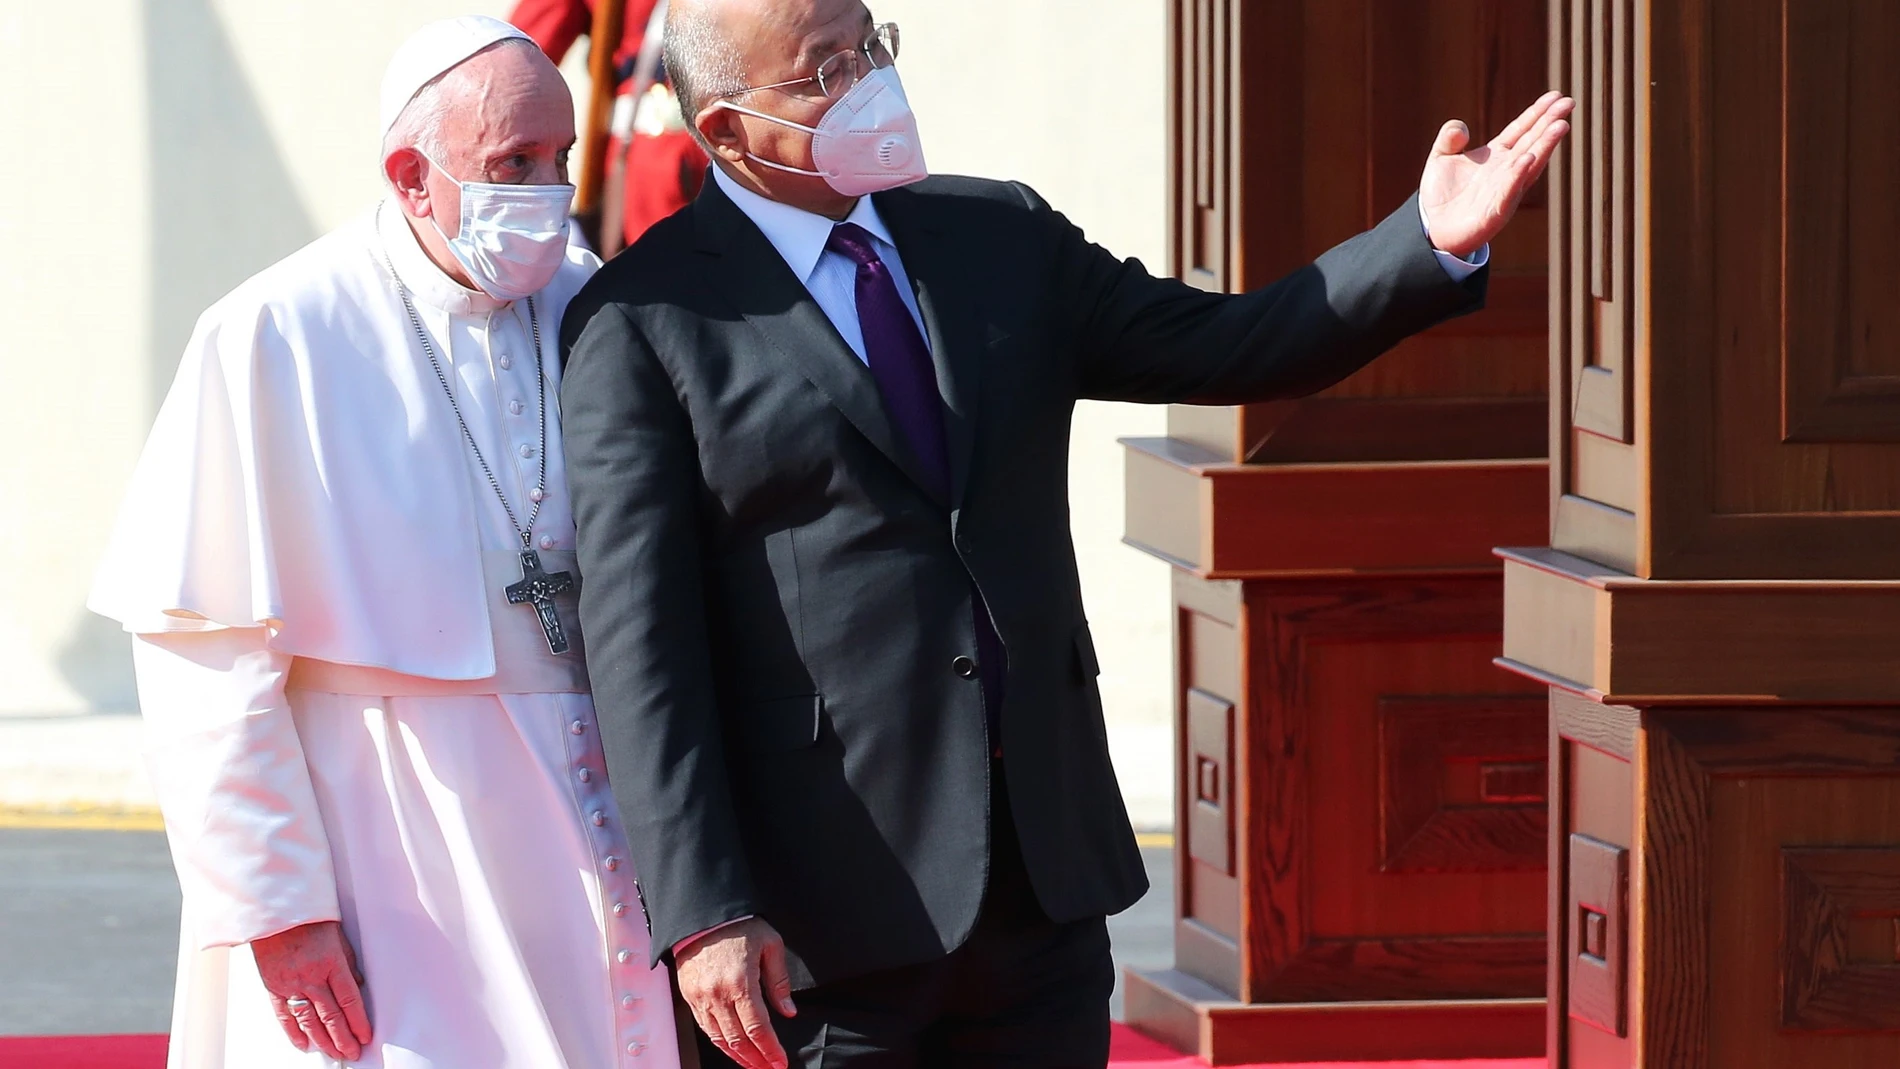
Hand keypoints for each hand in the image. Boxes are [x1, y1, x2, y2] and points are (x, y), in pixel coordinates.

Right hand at [253, 920, 371, 1061]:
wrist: (272, 909)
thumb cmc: (306, 917)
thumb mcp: (338, 934)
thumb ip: (348, 961)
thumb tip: (358, 983)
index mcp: (331, 963)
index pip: (349, 1000)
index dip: (358, 1022)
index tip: (365, 1036)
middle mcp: (311, 977)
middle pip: (331, 1016)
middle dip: (343, 1038)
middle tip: (351, 1052)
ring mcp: (291, 984)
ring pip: (309, 1020)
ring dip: (322, 1040)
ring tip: (333, 1053)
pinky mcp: (273, 986)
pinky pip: (284, 1015)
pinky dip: (294, 1032)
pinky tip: (303, 1044)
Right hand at [675, 917, 797, 1068]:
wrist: (702, 914)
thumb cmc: (739, 925)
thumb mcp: (770, 944)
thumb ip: (779, 981)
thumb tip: (788, 1011)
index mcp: (741, 983)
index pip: (758, 1028)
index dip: (770, 1050)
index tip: (780, 1062)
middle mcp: (718, 995)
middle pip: (738, 1040)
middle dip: (756, 1059)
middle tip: (770, 1068)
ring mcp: (701, 998)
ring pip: (720, 1039)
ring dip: (738, 1057)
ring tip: (753, 1064)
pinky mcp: (689, 997)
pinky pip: (705, 1028)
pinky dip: (720, 1043)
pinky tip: (732, 1049)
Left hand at [1419, 90, 1574, 257]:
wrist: (1433, 228)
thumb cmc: (1442, 194)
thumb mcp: (1440, 158)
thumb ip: (1448, 138)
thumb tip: (1461, 129)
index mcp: (1497, 156)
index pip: (1521, 130)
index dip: (1537, 113)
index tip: (1555, 95)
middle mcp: (1506, 171)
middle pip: (1532, 142)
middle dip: (1550, 123)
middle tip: (1569, 103)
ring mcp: (1504, 191)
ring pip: (1529, 165)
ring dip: (1545, 146)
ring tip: (1560, 126)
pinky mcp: (1495, 213)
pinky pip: (1509, 192)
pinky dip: (1518, 176)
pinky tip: (1528, 159)